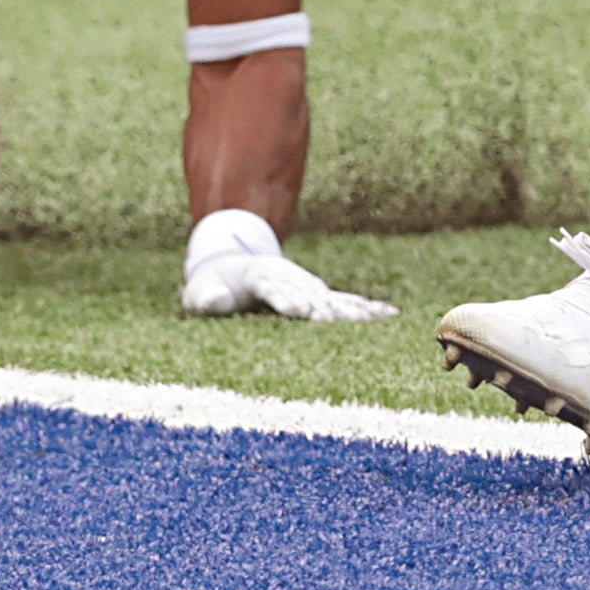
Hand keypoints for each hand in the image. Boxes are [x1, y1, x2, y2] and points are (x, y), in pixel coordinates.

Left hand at [179, 209, 392, 322]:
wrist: (231, 266)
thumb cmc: (212, 288)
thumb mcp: (199, 293)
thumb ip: (205, 298)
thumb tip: (214, 299)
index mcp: (260, 277)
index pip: (273, 289)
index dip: (285, 299)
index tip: (298, 310)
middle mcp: (289, 279)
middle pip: (311, 294)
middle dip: (326, 308)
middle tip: (345, 323)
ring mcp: (306, 286)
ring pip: (333, 299)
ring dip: (353, 311)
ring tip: (378, 321)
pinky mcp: (318, 296)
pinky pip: (345, 303)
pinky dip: (366, 309)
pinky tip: (390, 315)